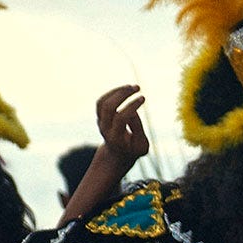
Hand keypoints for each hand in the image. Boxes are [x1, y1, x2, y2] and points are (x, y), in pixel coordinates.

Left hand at [60, 88, 152, 222]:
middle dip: (122, 94)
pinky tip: (125, 90)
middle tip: (137, 87)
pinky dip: (112, 93)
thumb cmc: (133, 150)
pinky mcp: (99, 116)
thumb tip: (132, 110)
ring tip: (132, 86)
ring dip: (116, 91)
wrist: (116, 155)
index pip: (121, 118)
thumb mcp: (142, 145)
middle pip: (108, 107)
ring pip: (102, 102)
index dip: (132, 106)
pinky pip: (101, 101)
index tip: (143, 98)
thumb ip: (138, 129)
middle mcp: (105, 129)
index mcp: (116, 138)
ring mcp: (100, 122)